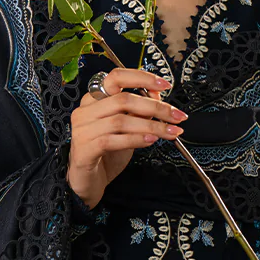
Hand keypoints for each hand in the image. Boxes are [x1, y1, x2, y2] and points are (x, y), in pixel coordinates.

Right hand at [68, 69, 185, 208]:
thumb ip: (138, 111)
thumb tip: (158, 95)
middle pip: (123, 99)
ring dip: (151, 126)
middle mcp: (85, 111)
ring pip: (121, 121)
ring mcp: (82, 130)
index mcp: (94, 99)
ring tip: (169, 132)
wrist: (87, 182)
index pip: (117, 77)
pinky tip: (151, 141)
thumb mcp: (126, 128)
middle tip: (176, 116)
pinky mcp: (84, 150)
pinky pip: (113, 140)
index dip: (142, 78)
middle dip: (155, 107)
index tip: (165, 84)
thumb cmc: (106, 154)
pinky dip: (136, 140)